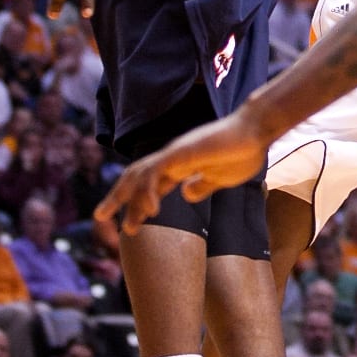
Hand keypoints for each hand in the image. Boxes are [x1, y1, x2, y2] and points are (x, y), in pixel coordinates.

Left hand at [94, 110, 268, 234]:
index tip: (127, 224)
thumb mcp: (220, 178)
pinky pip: (157, 172)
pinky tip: (152, 211)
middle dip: (117, 197)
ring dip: (127, 198)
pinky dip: (149, 190)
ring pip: (140, 174)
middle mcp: (172, 158)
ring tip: (126, 224)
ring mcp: (175, 153)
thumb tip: (186, 194)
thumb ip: (202, 185)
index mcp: (180, 165)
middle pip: (136, 176)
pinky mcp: (182, 152)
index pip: (149, 184)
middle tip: (100, 217)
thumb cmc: (242, 152)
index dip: (136, 204)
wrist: (256, 131)